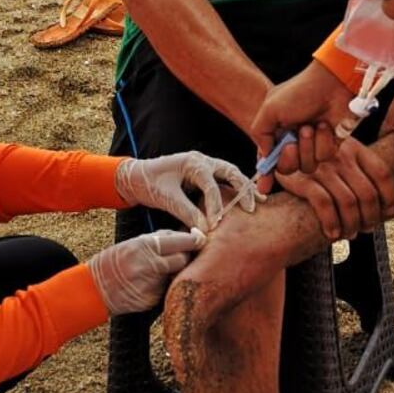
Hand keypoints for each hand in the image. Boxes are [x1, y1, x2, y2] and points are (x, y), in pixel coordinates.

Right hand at [88, 228, 204, 313]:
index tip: (201, 237)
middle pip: (183, 260)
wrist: (95, 289)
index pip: (181, 242)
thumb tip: (185, 235)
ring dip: (173, 272)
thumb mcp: (133, 242)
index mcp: (145, 247)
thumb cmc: (114, 261)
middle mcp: (151, 266)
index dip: (195, 239)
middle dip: (185, 256)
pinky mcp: (152, 300)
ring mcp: (152, 285)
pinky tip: (150, 283)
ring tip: (157, 270)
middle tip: (181, 254)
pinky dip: (163, 285)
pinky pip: (166, 289)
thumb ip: (159, 239)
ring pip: (176, 276)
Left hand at [116, 151, 259, 232]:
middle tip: (250, 209)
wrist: (135, 177)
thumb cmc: (148, 183)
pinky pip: (225, 181)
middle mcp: (202, 161)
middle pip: (231, 172)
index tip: (216, 225)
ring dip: (244, 188)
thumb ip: (187, 213)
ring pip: (231, 174)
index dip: (215, 206)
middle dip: (243, 190)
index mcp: (193, 162)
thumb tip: (205, 232)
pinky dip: (236, 190)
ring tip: (258, 203)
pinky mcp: (204, 175)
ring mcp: (205, 166)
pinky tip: (246, 202)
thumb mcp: (167, 199)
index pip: (211, 185)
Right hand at [251, 60, 353, 175]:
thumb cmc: (299, 92)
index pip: (268, 159)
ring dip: (308, 146)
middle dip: (289, 157)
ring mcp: (313, 144)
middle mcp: (294, 140)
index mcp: (277, 131)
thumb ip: (261, 134)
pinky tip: (325, 126)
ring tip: (311, 126)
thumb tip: (264, 156)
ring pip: (307, 166)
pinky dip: (323, 142)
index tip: (262, 189)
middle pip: (287, 168)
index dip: (265, 175)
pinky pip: (324, 157)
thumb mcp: (270, 109)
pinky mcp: (331, 145)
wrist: (332, 84)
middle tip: (292, 142)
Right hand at [277, 133, 393, 240]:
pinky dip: (331, 223)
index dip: (392, 198)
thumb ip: (359, 169)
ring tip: (351, 234)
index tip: (391, 213)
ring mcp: (322, 168)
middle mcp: (341, 156)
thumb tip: (388, 201)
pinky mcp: (303, 179)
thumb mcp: (339, 153)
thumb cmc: (315, 158)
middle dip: (371, 218)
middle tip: (367, 228)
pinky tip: (332, 233)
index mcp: (355, 148)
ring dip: (353, 225)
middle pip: (368, 194)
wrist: (280, 146)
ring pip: (349, 203)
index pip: (383, 174)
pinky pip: (324, 205)